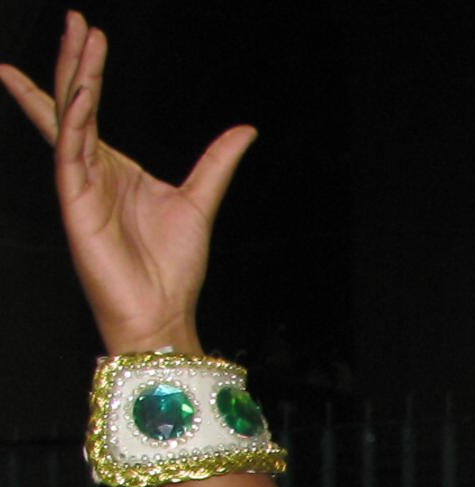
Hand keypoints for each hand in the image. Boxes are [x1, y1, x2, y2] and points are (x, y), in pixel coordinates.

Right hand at [0, 12, 254, 353]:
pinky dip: (74, 119)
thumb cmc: (173, 266)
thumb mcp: (201, 200)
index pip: (88, 107)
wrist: (163, 309)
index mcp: (113, 166)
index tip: (87, 32)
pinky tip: (81, 91)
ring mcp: (79, 184)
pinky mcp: (75, 202)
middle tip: (74, 19)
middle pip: (73, 102)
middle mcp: (90, 169)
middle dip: (71, 60)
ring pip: (69, 118)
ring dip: (71, 78)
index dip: (85, 69)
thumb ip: (217, 162)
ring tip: (77, 40)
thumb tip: (245, 129)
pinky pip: (71, 152)